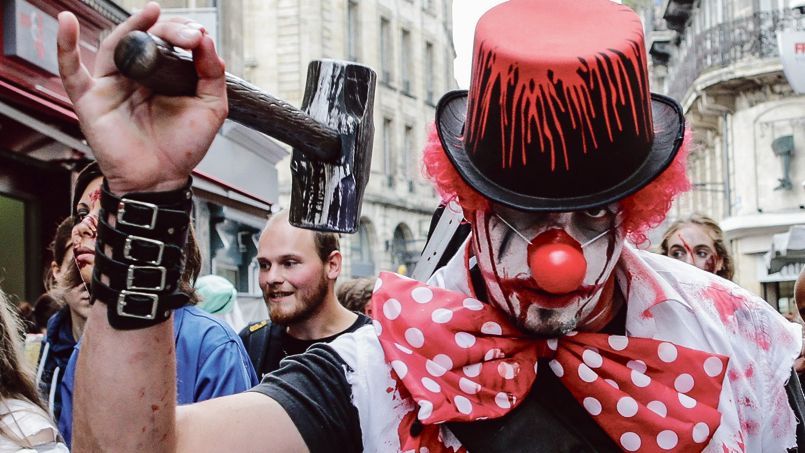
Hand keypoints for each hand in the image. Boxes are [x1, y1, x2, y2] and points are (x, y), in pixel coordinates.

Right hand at [57, 2, 227, 193]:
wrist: (162, 179)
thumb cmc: (182, 147)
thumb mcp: (211, 108)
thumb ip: (213, 75)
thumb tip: (206, 41)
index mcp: (162, 76)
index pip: (168, 41)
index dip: (182, 33)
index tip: (199, 36)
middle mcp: (136, 76)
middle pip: (144, 38)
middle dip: (166, 29)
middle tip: (185, 33)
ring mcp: (111, 85)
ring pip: (115, 45)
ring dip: (132, 26)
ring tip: (150, 13)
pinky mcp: (90, 99)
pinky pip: (71, 70)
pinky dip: (64, 45)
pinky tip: (66, 22)